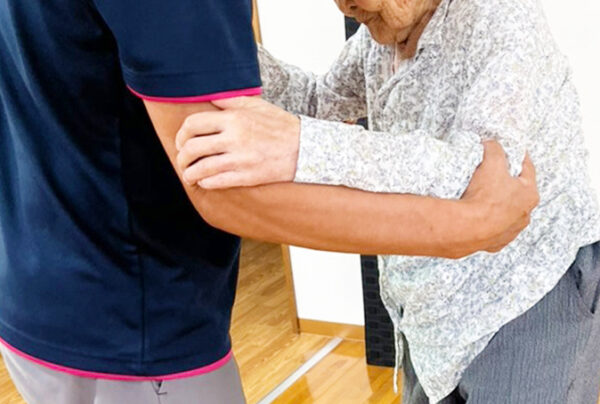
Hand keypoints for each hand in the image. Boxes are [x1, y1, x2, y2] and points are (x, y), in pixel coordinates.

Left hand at [175, 97, 300, 188]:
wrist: (305, 149)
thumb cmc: (281, 125)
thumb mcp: (258, 105)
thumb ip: (231, 100)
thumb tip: (209, 96)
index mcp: (234, 118)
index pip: (193, 124)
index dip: (181, 134)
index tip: (181, 141)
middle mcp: (234, 138)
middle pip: (192, 147)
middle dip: (181, 156)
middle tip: (182, 160)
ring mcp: (240, 159)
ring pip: (201, 168)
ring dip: (189, 173)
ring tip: (189, 175)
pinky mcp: (247, 177)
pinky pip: (216, 182)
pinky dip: (205, 183)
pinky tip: (205, 181)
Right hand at [460, 141, 538, 254]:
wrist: (467, 228)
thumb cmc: (485, 198)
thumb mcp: (491, 163)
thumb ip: (494, 149)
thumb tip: (492, 144)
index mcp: (529, 194)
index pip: (528, 170)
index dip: (520, 159)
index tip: (516, 153)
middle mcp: (524, 215)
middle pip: (518, 194)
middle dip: (509, 184)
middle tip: (495, 175)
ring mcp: (510, 231)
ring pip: (507, 214)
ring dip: (499, 206)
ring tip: (483, 197)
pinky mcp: (494, 243)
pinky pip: (493, 230)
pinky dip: (487, 223)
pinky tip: (477, 216)